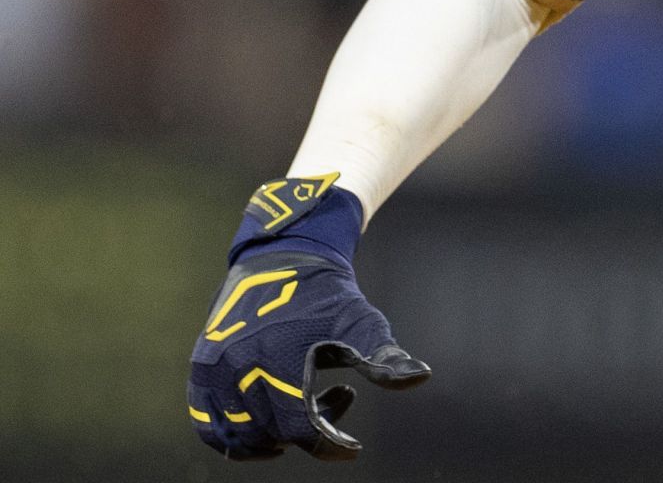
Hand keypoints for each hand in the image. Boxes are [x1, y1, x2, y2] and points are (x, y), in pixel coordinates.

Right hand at [188, 178, 428, 459]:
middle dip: (308, 430)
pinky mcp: (200, 368)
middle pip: (273, 432)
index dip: (329, 444)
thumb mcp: (361, 321)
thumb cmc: (328, 293)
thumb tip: (420, 377)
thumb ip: (385, 356)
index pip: (301, 427)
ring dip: (272, 437)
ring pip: (238, 436)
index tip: (353, 447)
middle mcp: (239, 367)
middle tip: (338, 401)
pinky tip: (268, 424)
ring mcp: (213, 369)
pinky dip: (234, 435)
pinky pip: (206, 423)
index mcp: (278, 358)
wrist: (282, 256)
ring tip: (305, 410)